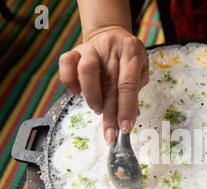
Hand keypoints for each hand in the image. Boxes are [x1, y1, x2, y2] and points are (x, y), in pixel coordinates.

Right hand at [59, 26, 148, 143]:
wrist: (110, 34)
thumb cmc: (128, 58)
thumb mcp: (140, 71)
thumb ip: (135, 92)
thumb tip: (131, 118)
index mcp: (131, 53)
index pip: (128, 84)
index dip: (126, 108)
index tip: (125, 128)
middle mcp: (111, 49)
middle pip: (109, 84)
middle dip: (109, 115)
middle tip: (110, 135)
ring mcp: (91, 48)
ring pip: (86, 70)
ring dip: (92, 97)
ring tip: (97, 109)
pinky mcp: (74, 50)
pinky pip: (66, 64)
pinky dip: (70, 83)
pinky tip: (78, 94)